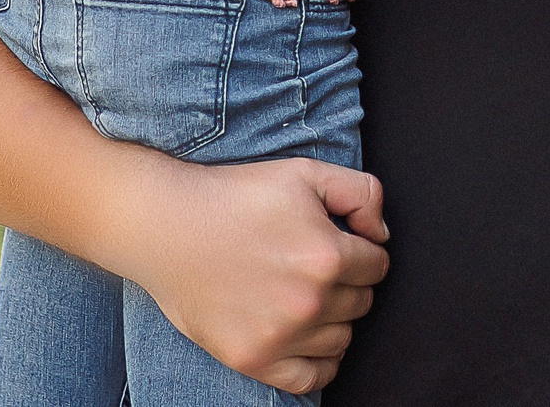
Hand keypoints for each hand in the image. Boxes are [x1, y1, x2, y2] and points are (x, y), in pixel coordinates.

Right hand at [95, 154, 389, 394]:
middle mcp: (309, 302)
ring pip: (342, 338)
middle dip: (347, 282)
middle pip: (362, 302)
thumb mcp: (304, 172)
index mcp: (327, 255)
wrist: (168, 227)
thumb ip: (361, 193)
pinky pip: (313, 377)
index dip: (361, 250)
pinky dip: (320, 361)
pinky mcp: (254, 359)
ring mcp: (281, 336)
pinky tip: (307, 337)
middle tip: (313, 264)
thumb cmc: (235, 195)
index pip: (378, 265)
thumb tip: (381, 235)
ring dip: (333, 318)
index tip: (338, 243)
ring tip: (302, 294)